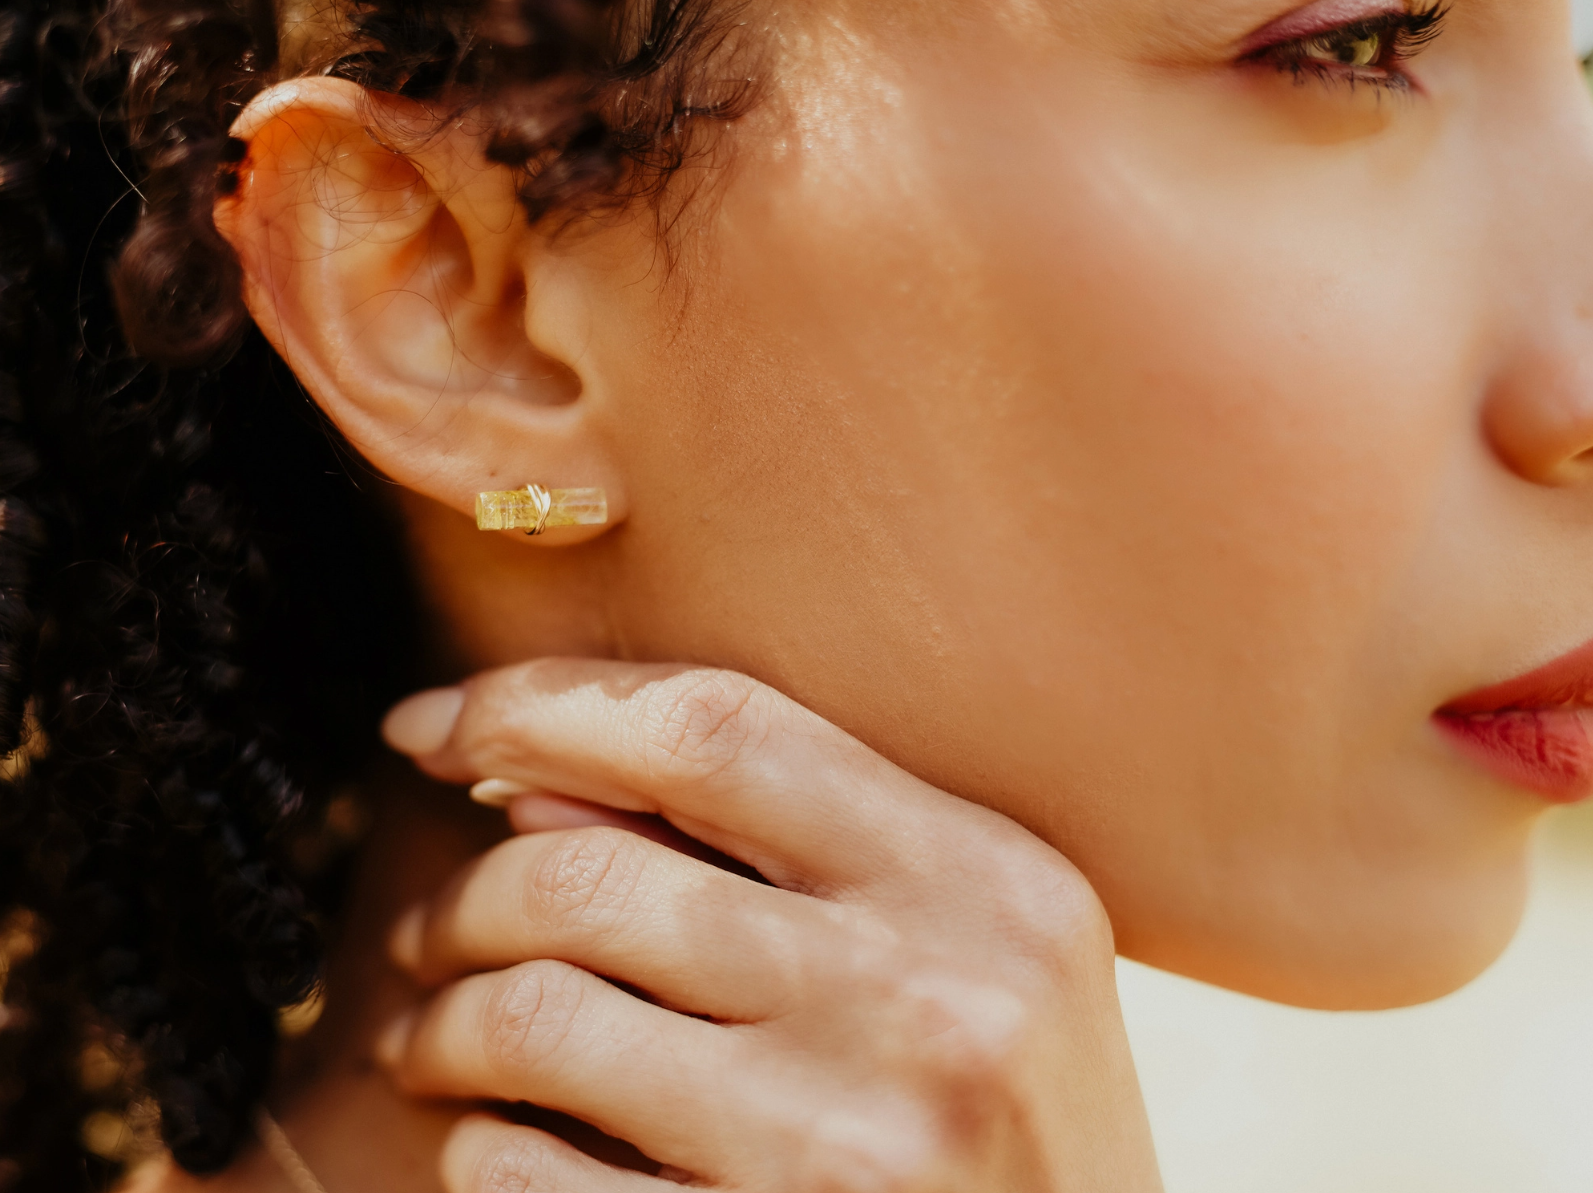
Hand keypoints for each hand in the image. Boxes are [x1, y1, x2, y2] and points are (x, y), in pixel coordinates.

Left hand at [379, 660, 1162, 1191]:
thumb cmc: (1013, 1126)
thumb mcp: (960, 953)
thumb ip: (771, 847)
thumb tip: (530, 780)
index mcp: (987, 880)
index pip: (714, 728)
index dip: (539, 705)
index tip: (429, 727)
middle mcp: (933, 999)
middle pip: (592, 877)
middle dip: (460, 899)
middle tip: (427, 935)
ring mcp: (849, 1145)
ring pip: (537, 1017)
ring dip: (441, 1022)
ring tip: (435, 1038)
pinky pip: (530, 1173)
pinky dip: (481, 1142)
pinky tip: (502, 1136)